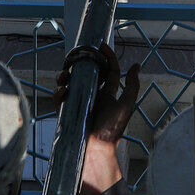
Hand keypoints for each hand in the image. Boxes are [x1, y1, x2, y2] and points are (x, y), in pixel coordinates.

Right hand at [55, 43, 139, 194]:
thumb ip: (132, 85)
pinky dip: (58, 92)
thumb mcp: (126, 104)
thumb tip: (136, 65)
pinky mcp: (67, 111)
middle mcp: (93, 95)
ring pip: (70, 83)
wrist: (96, 149)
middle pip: (85, 73)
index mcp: (108, 93)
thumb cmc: (112, 128)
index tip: (101, 45)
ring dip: (65, 77)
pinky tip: (61, 92)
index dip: (107, 57)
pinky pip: (59, 98)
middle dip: (79, 64)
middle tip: (76, 61)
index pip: (109, 71)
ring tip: (64, 78)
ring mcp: (79, 102)